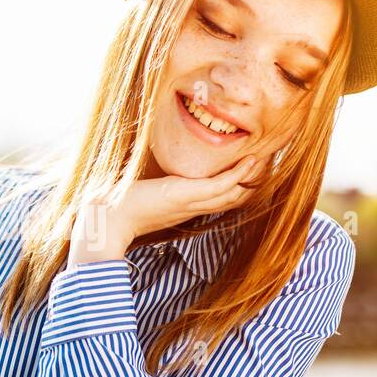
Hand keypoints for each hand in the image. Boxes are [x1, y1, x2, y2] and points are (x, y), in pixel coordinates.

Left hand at [68, 154, 265, 266]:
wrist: (107, 218)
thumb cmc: (119, 205)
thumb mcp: (143, 192)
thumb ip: (154, 186)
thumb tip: (151, 174)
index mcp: (185, 207)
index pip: (221, 198)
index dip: (240, 186)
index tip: (252, 171)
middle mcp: (193, 207)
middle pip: (234, 198)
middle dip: (252, 182)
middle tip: (269, 162)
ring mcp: (192, 203)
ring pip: (233, 192)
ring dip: (252, 176)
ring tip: (267, 158)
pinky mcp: (186, 195)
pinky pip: (222, 185)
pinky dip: (239, 174)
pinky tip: (251, 161)